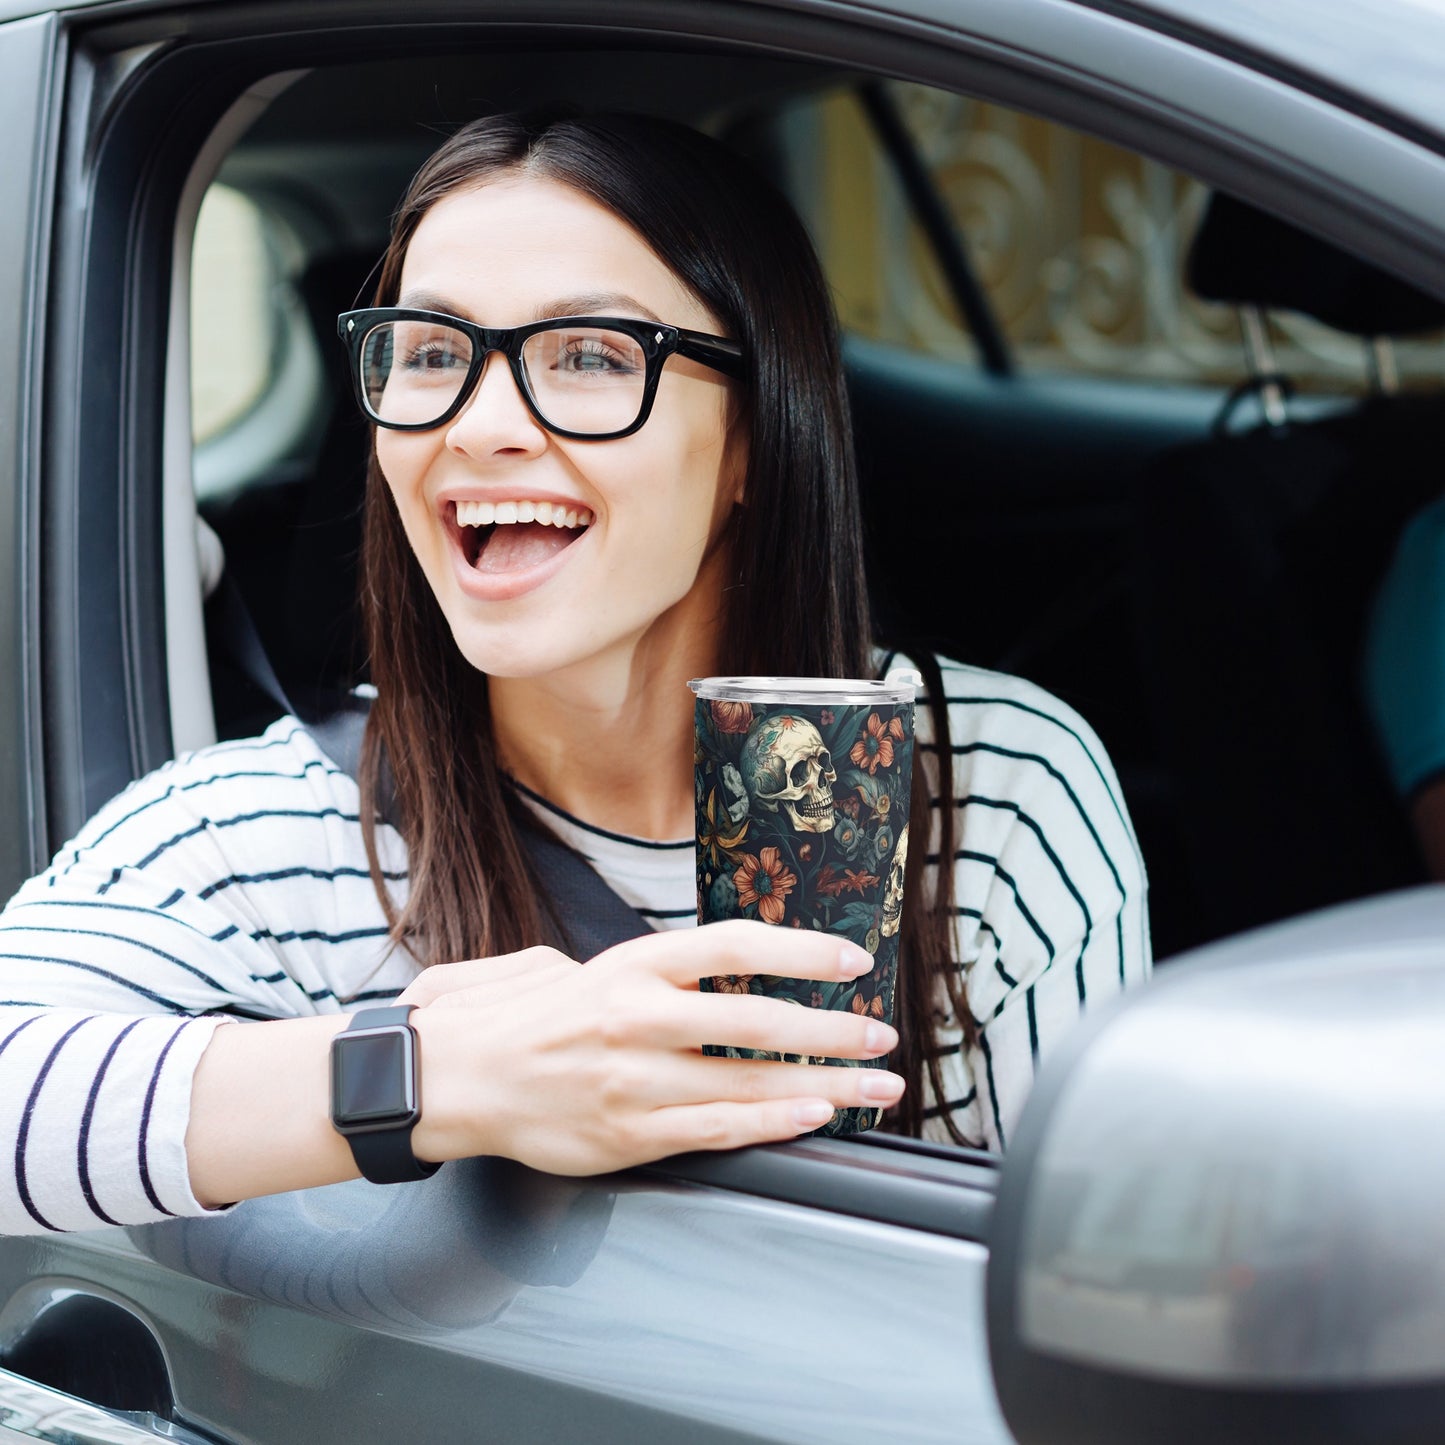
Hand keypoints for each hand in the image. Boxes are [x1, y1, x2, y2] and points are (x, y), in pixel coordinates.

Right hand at [404, 920, 902, 1174]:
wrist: (450, 1079)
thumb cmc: (512, 1017)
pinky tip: (812, 1115)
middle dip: (832, 1030)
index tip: (853, 959)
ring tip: (875, 1087)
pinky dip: (771, 1123)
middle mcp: (639, 1018)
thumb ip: (636, 972)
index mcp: (629, 967)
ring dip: (824, 1085)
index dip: (800, 950)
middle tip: (882, 1036)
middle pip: (757, 1021)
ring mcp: (635, 1082)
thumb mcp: (569, 964)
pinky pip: (715, 1129)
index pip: (733, 946)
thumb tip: (695, 976)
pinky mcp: (628, 1135)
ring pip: (749, 1084)